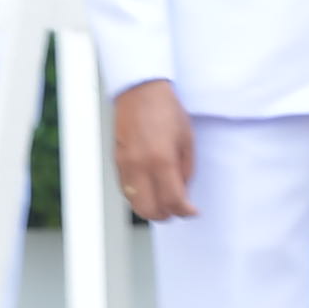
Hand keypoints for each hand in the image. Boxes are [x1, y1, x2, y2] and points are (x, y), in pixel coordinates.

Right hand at [114, 79, 198, 221]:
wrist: (140, 92)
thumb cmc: (166, 110)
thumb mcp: (187, 139)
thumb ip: (186, 168)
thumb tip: (184, 191)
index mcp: (162, 160)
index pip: (172, 200)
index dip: (185, 211)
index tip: (191, 211)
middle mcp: (140, 167)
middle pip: (150, 210)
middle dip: (166, 214)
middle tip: (178, 209)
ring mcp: (125, 166)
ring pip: (135, 204)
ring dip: (151, 208)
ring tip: (165, 201)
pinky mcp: (117, 163)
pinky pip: (126, 191)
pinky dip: (139, 197)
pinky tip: (150, 190)